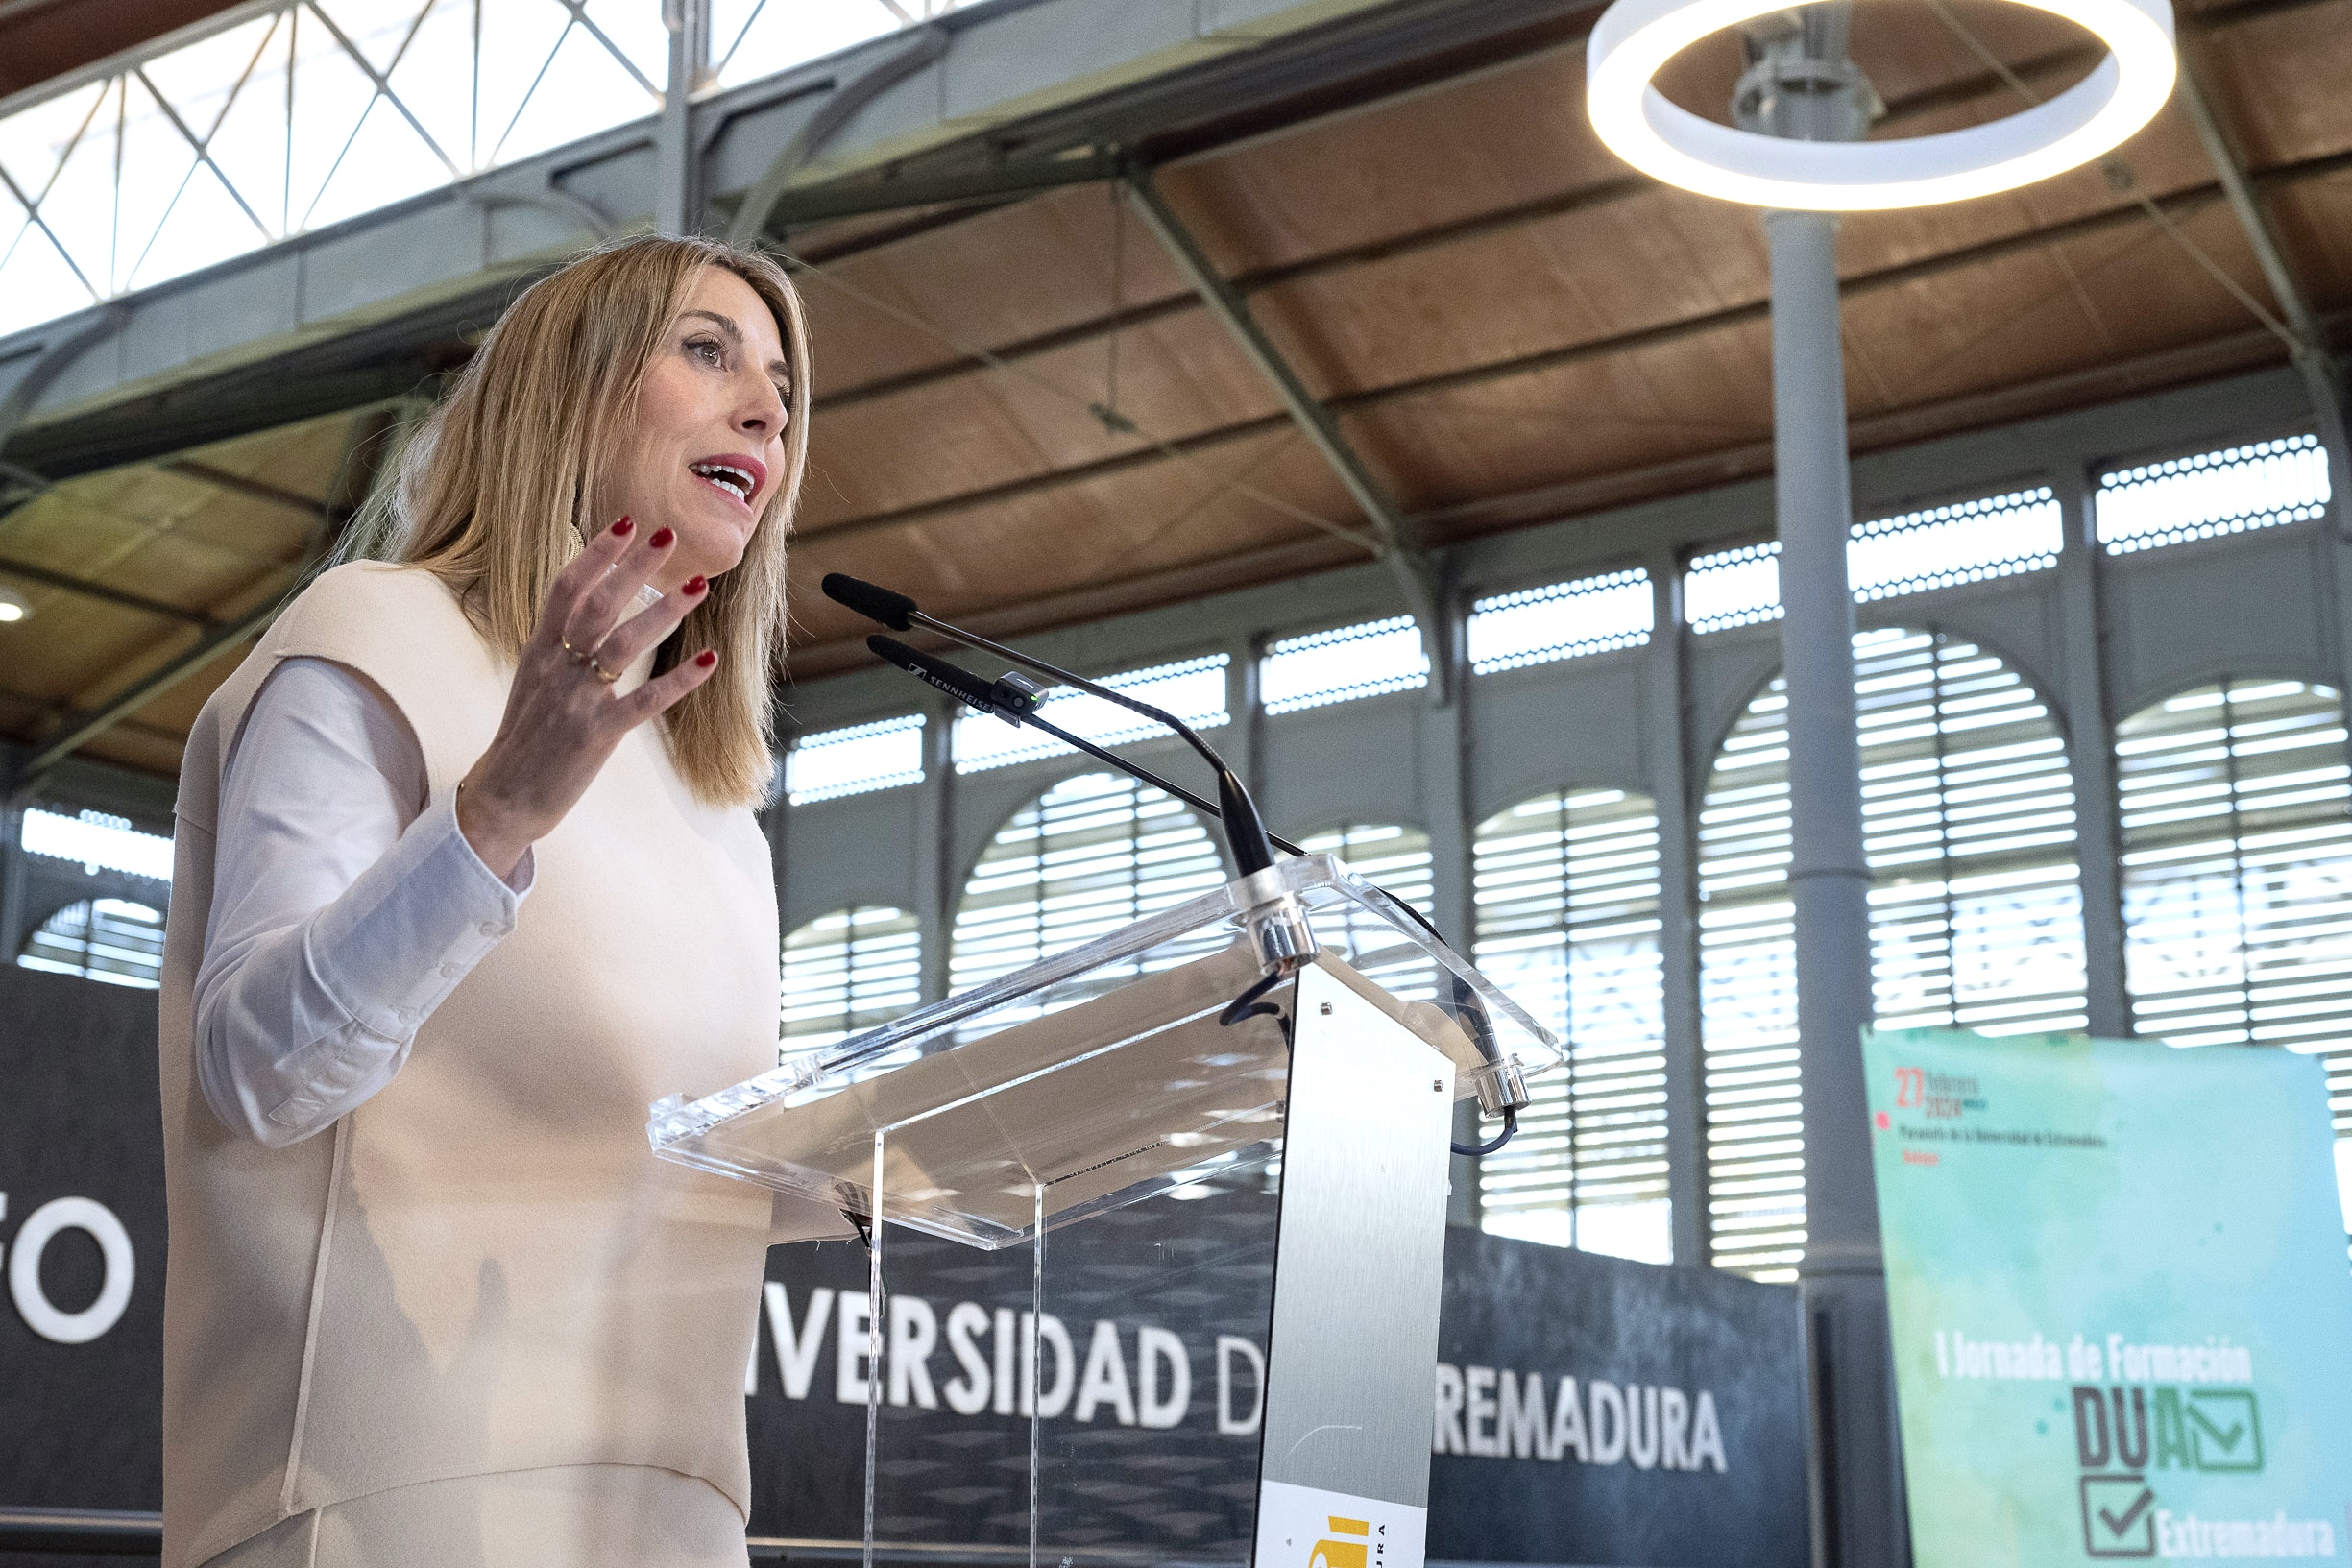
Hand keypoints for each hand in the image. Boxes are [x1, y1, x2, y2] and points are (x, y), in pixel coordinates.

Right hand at [455, 517, 720, 878]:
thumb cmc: (526, 741)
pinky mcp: (596, 734)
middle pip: (597, 604)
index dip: (597, 554)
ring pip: (622, 643)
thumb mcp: (534, 685)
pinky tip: (708, 658)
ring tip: (698, 585)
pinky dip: (678, 679)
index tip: (625, 523)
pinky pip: (643, 701)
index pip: (566, 588)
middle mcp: (555, 668)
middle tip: (668, 533)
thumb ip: (559, 649)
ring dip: (663, 611)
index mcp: (539, 652)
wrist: (503, 798)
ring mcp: (575, 700)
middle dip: (633, 566)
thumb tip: (589, 615)